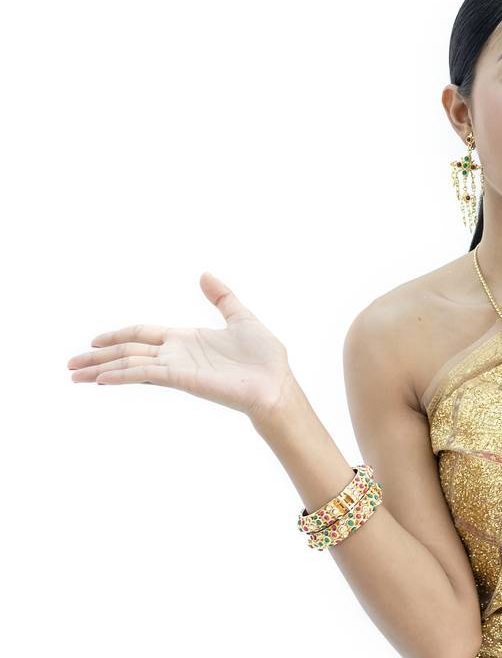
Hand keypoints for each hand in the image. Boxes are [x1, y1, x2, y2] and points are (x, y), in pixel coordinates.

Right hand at [66, 272, 296, 421]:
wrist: (277, 384)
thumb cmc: (264, 357)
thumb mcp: (241, 318)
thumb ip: (221, 297)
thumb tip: (205, 274)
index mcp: (186, 340)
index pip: (142, 334)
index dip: (118, 335)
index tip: (94, 341)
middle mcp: (176, 354)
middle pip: (128, 351)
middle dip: (98, 357)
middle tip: (69, 366)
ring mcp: (177, 367)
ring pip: (130, 364)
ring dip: (101, 369)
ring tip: (74, 376)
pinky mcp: (182, 378)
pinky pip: (146, 374)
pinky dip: (122, 375)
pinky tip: (101, 378)